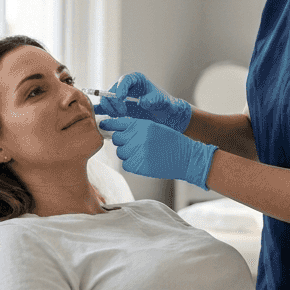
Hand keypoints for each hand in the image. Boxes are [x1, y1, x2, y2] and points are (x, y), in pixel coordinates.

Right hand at [96, 73, 192, 132]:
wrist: (163, 116)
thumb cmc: (163, 105)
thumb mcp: (162, 101)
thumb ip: (154, 100)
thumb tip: (142, 102)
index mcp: (136, 79)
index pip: (125, 80)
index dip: (121, 88)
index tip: (121, 98)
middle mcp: (125, 86)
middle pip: (111, 90)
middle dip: (114, 102)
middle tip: (123, 113)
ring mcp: (118, 97)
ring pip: (105, 100)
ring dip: (109, 109)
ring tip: (118, 118)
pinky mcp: (115, 107)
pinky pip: (102, 108)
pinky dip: (100, 112)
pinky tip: (100, 119)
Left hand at [99, 118, 215, 188]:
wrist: (186, 157)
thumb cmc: (170, 142)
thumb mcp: (154, 128)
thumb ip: (136, 129)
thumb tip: (115, 132)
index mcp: (141, 125)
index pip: (118, 123)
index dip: (109, 125)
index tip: (102, 126)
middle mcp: (138, 136)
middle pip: (117, 139)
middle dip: (123, 142)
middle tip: (135, 145)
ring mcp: (138, 151)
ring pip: (121, 153)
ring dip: (128, 154)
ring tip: (144, 154)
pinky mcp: (140, 165)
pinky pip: (126, 164)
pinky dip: (132, 164)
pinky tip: (144, 162)